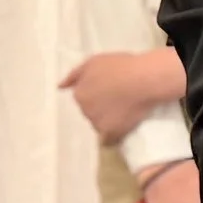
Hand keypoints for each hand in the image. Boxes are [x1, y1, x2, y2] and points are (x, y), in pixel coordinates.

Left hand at [60, 48, 183, 141]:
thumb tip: (59, 87)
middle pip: (91, 111)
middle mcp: (84, 109)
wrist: (142, 80)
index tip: (111, 91)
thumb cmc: (120, 67)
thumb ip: (75, 74)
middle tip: (120, 100)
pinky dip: (114, 137)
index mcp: (79, 93)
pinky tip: (122, 132)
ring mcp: (97, 122)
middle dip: (101, 108)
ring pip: (100, 125)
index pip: (84, 98)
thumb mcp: (94, 62)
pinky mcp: (111, 133)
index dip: (97, 94)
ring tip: (126, 113)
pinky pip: (109, 140)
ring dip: (109, 121)